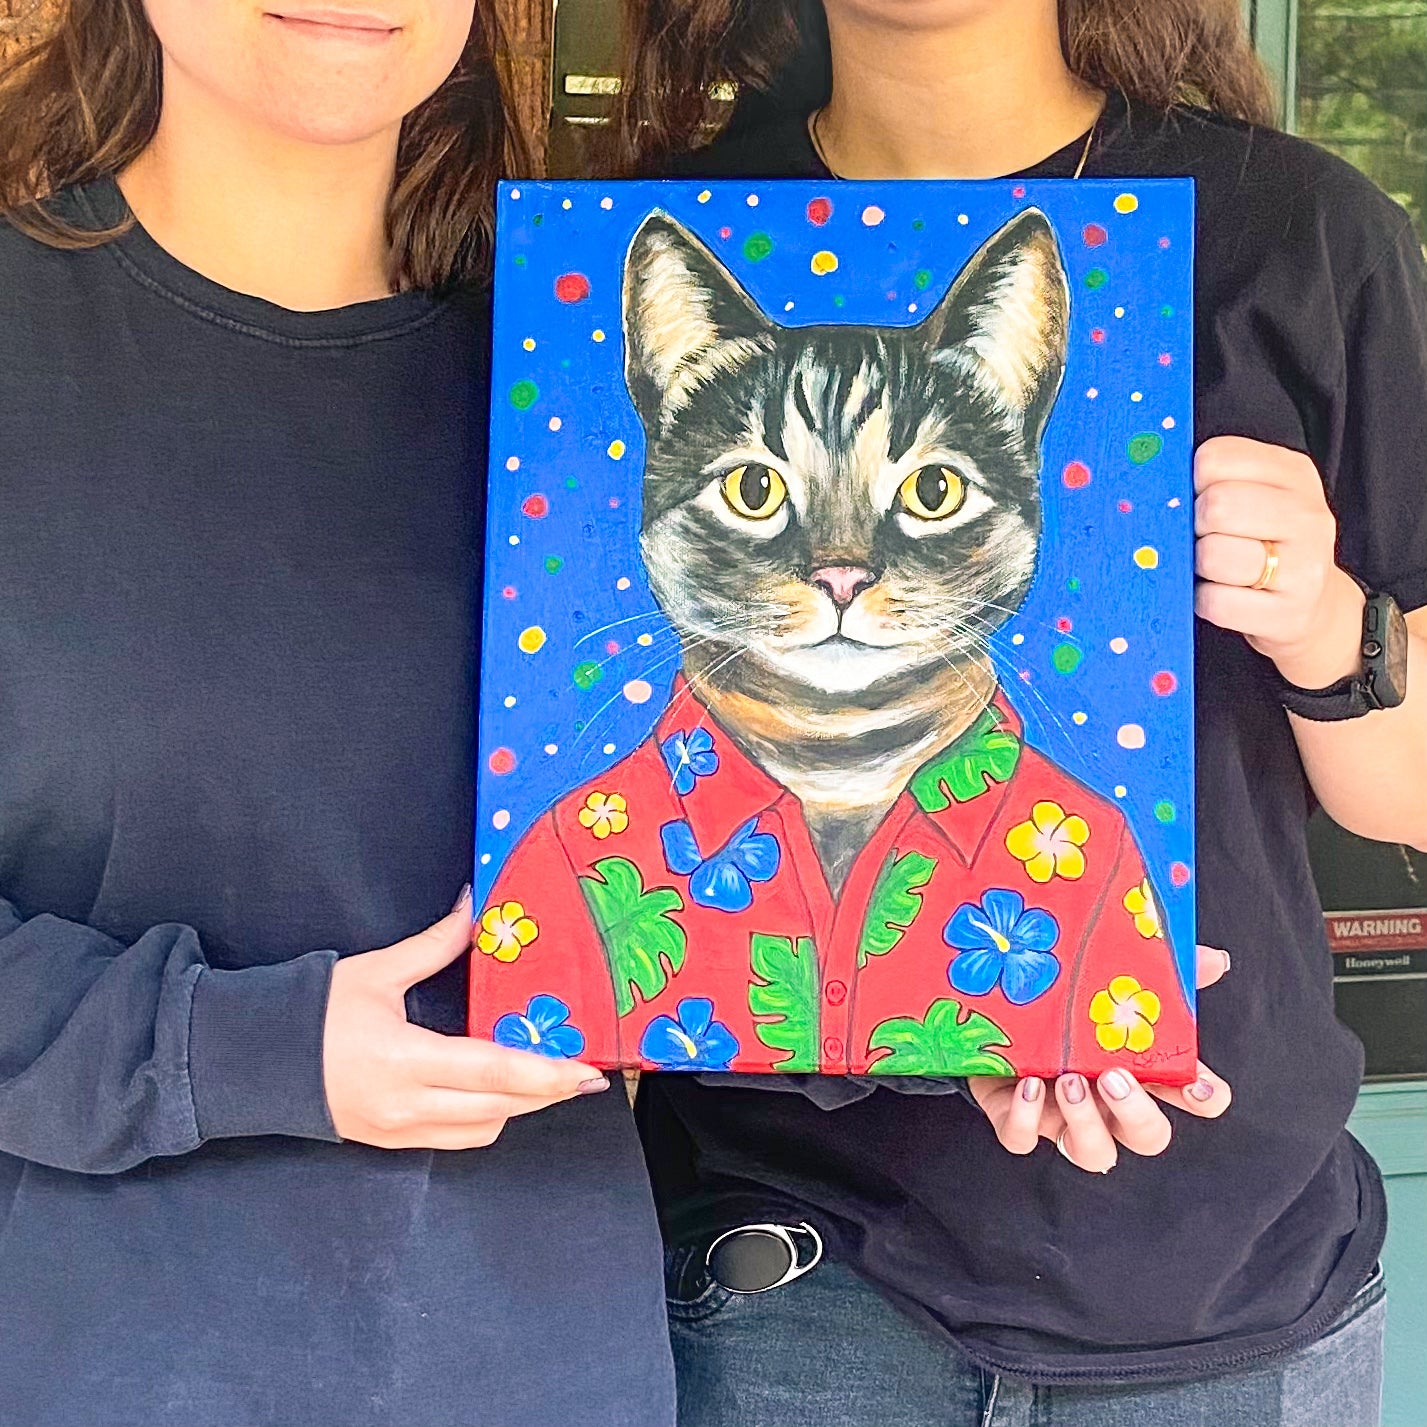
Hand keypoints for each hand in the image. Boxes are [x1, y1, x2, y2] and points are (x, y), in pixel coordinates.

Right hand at [323, 890, 606, 1149]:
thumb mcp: (375, 972)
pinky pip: (455, 1139)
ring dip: (518, 1107)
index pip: (490, 1072)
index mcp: (403, 1059)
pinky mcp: (389, 1142)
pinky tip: (500, 1093)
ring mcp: (397, 1130)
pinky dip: (487, 1118)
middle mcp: (405, 1105)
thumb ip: (434, 944)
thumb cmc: (311, 1012)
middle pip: (497, 1108)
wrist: (249, 1061)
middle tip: (583, 1076)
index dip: (543, 1073)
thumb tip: (474, 906)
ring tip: (546, 1080)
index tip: (581, 1070)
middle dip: (545, 1094)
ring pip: (481, 1130)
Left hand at [967, 945, 1231, 1172]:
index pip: (1192, 1096)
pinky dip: (1026, 1119)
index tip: (1196, 1084)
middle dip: (1138, 1114)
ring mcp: (1064, 1118)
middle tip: (1115, 1077)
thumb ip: (1165, 970)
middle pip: (1147, 1136)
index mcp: (1140, 1070)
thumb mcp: (1112, 981)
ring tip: (1069, 1081)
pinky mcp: (1018, 1120)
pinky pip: (1023, 1139)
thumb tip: (1215, 959)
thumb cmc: (1065, 1006)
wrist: (996, 1010)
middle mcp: (1108, 1105)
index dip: (1203, 1098)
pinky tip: (1027, 1086)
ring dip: (1085, 1122)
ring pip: (1093, 1152)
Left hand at [1193, 435, 1364, 688]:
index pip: (1214, 459)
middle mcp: (1306, 515)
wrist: (1309, 602)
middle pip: (1215, 505)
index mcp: (1292, 473)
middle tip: (1208, 539)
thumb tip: (1153, 486)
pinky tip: (1223, 594)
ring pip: (1212, 555)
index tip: (1200, 500)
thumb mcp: (1253, 495)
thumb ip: (1213, 480)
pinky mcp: (1287, 612)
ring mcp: (1303, 565)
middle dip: (1195, 526)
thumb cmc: (1264, 543)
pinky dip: (1205, 601)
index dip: (1192, 484)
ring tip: (1218, 569)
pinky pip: (1214, 601)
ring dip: (1199, 566)